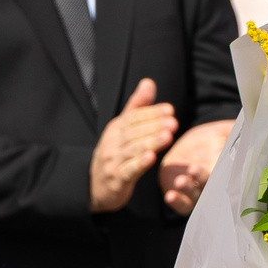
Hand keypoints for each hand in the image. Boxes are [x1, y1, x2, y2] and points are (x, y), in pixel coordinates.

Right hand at [91, 78, 178, 212]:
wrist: (95, 186)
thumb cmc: (115, 153)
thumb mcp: (123, 129)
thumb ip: (137, 106)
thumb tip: (148, 82)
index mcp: (115, 129)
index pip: (133, 118)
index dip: (151, 113)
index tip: (169, 110)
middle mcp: (112, 143)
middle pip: (134, 133)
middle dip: (154, 127)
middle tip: (173, 122)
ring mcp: (113, 162)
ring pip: (133, 150)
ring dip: (151, 143)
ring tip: (168, 137)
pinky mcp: (117, 180)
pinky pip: (128, 171)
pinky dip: (139, 164)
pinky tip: (151, 158)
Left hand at [158, 120, 234, 214]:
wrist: (178, 146)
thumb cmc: (204, 139)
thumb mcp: (220, 131)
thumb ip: (234, 130)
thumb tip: (251, 126)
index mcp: (225, 168)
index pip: (231, 173)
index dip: (229, 172)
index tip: (223, 166)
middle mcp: (213, 183)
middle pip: (212, 184)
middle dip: (203, 178)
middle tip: (194, 170)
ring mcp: (198, 192)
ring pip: (196, 196)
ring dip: (189, 189)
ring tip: (181, 181)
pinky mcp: (181, 198)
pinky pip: (182, 205)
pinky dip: (177, 202)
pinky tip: (171, 195)